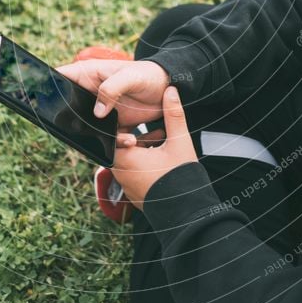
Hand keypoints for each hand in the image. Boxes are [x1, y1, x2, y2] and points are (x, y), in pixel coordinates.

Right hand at [56, 58, 169, 144]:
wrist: (169, 88)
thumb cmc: (149, 74)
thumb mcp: (131, 76)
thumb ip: (112, 89)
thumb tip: (96, 112)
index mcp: (89, 74)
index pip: (61, 78)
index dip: (49, 88)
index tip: (44, 103)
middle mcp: (91, 92)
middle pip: (69, 108)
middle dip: (72, 122)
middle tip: (84, 130)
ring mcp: (100, 109)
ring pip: (86, 127)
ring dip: (97, 136)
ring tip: (122, 137)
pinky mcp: (112, 122)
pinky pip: (106, 136)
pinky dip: (116, 141)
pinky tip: (130, 140)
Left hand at [112, 85, 197, 208]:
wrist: (187, 212)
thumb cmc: (180, 177)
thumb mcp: (179, 141)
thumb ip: (173, 114)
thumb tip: (171, 90)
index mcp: (124, 158)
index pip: (114, 131)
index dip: (124, 118)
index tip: (134, 109)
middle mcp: (119, 172)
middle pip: (122, 143)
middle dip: (137, 131)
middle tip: (150, 120)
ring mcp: (126, 184)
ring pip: (128, 156)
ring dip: (142, 145)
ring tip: (161, 136)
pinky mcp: (133, 192)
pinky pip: (133, 170)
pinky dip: (143, 159)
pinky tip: (162, 152)